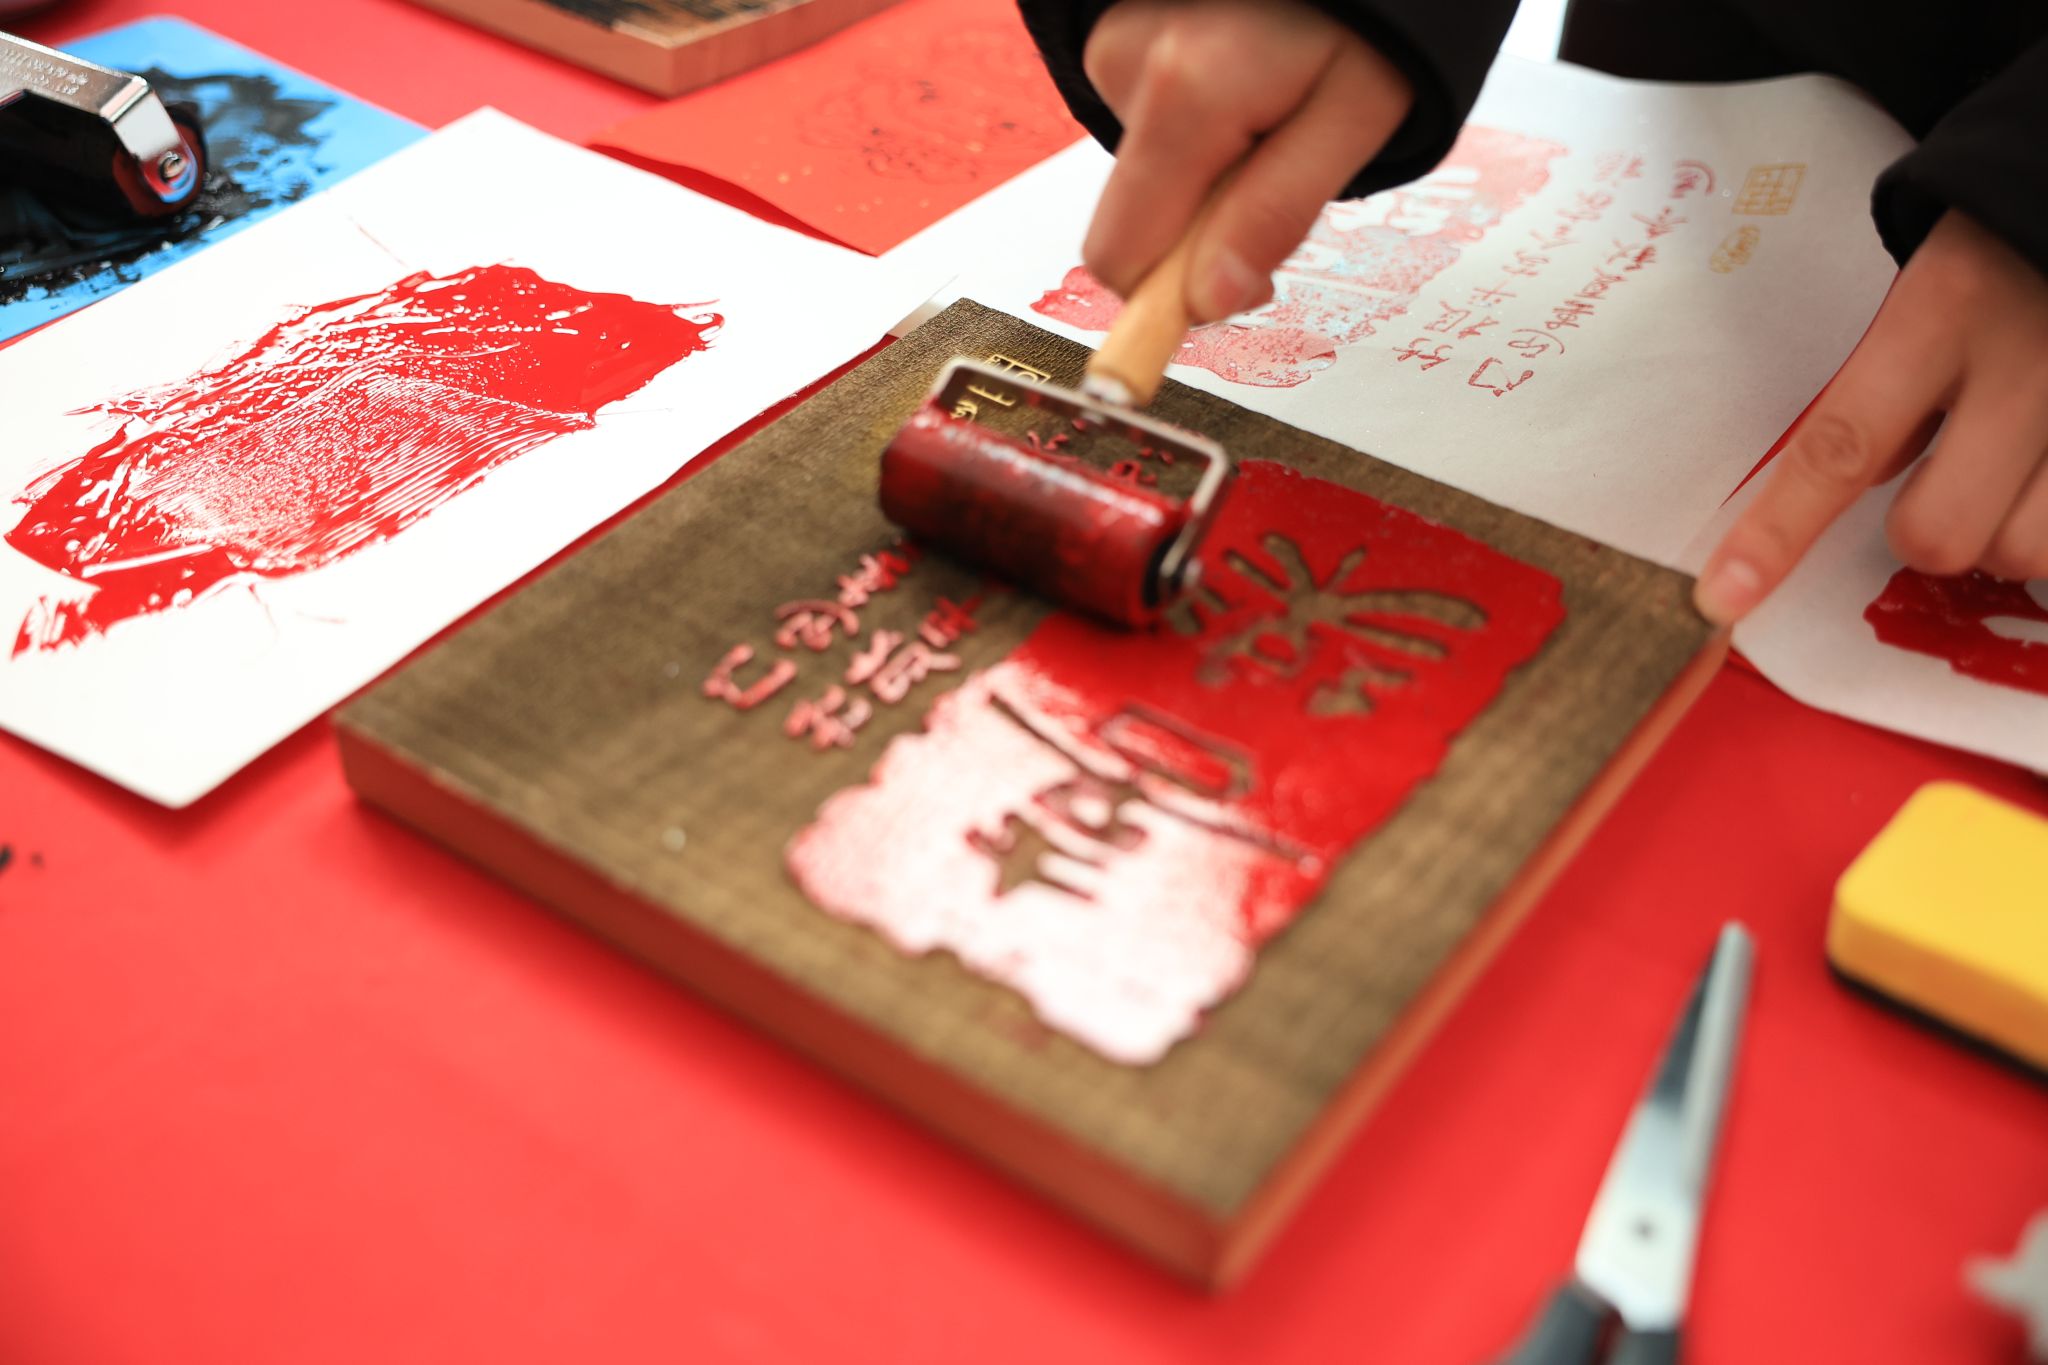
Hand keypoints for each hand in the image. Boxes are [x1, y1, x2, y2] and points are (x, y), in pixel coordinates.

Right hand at [1080, 0, 1412, 322]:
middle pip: (1124, 229)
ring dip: (1202, 179)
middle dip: (1190, 241)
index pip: (1123, 259)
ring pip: (1143, 183)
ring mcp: (1113, 53)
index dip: (1169, 300)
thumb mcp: (1356, 118)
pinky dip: (1193, 135)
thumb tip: (1207, 302)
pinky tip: (1241, 93)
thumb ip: (1276, 213)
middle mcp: (1129, 70)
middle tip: (1269, 194)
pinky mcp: (1114, 46)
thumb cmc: (1365, 20)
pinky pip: (1145, 135)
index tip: (1223, 303)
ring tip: (1269, 118)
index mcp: (1184, 97)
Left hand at [1698, 210, 2047, 622]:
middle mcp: (2027, 362)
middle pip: (1938, 534)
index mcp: (1945, 309)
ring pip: (2024, 554)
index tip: (1724, 597)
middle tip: (1952, 471)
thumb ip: (1891, 384)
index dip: (1778, 533)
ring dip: (2007, 532)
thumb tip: (1856, 488)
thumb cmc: (2011, 243)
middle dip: (1927, 528)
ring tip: (2021, 463)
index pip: (1841, 446)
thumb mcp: (1935, 285)